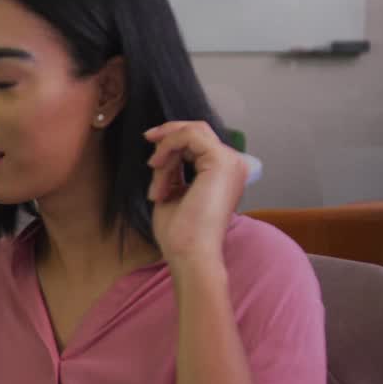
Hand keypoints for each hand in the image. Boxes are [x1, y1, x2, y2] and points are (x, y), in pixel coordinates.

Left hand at [145, 121, 247, 267]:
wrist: (190, 253)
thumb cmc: (181, 233)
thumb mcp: (173, 191)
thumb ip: (173, 171)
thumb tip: (161, 153)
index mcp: (224, 173)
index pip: (199, 142)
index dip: (172, 142)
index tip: (151, 157)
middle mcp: (233, 164)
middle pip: (197, 131)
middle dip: (168, 138)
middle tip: (149, 150)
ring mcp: (230, 162)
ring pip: (191, 133)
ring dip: (165, 153)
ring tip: (158, 184)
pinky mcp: (221, 161)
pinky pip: (189, 136)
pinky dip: (168, 149)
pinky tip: (158, 169)